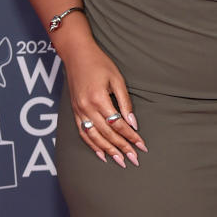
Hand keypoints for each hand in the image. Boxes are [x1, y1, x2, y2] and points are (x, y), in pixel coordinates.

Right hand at [64, 41, 147, 167]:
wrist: (76, 54)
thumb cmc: (99, 63)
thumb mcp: (117, 79)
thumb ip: (125, 102)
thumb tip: (133, 123)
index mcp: (99, 99)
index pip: (118, 124)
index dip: (130, 136)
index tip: (142, 145)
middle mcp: (87, 108)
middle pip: (107, 134)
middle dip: (122, 148)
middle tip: (134, 159)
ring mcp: (78, 111)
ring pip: (94, 137)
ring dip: (108, 151)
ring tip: (120, 161)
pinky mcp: (74, 112)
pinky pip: (82, 133)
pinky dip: (92, 145)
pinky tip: (101, 154)